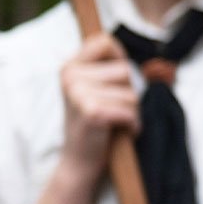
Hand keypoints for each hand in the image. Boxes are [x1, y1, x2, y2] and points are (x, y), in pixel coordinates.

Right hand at [58, 33, 136, 175]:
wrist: (79, 162)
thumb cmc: (94, 123)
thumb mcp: (92, 88)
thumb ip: (104, 65)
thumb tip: (123, 46)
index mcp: (69, 66)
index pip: (105, 42)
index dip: (119, 59)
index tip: (113, 81)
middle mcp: (70, 76)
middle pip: (126, 69)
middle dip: (128, 92)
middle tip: (110, 109)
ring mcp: (78, 93)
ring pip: (132, 92)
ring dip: (131, 111)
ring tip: (113, 121)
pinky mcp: (92, 112)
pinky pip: (131, 111)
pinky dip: (133, 124)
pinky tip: (117, 131)